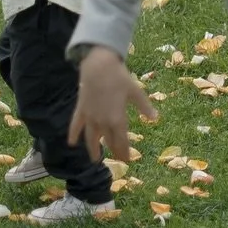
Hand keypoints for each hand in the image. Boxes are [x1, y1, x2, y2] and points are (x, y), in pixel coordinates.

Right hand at [68, 47, 157, 162]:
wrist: (99, 66)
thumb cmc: (120, 77)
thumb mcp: (135, 91)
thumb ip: (144, 106)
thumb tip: (155, 118)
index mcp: (117, 119)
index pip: (121, 141)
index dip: (124, 151)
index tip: (127, 160)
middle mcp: (103, 122)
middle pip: (108, 141)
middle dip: (114, 151)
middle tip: (118, 159)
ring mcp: (90, 117)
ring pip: (91, 138)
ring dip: (93, 150)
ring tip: (95, 160)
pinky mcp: (81, 110)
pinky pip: (75, 125)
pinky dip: (73, 134)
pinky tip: (71, 143)